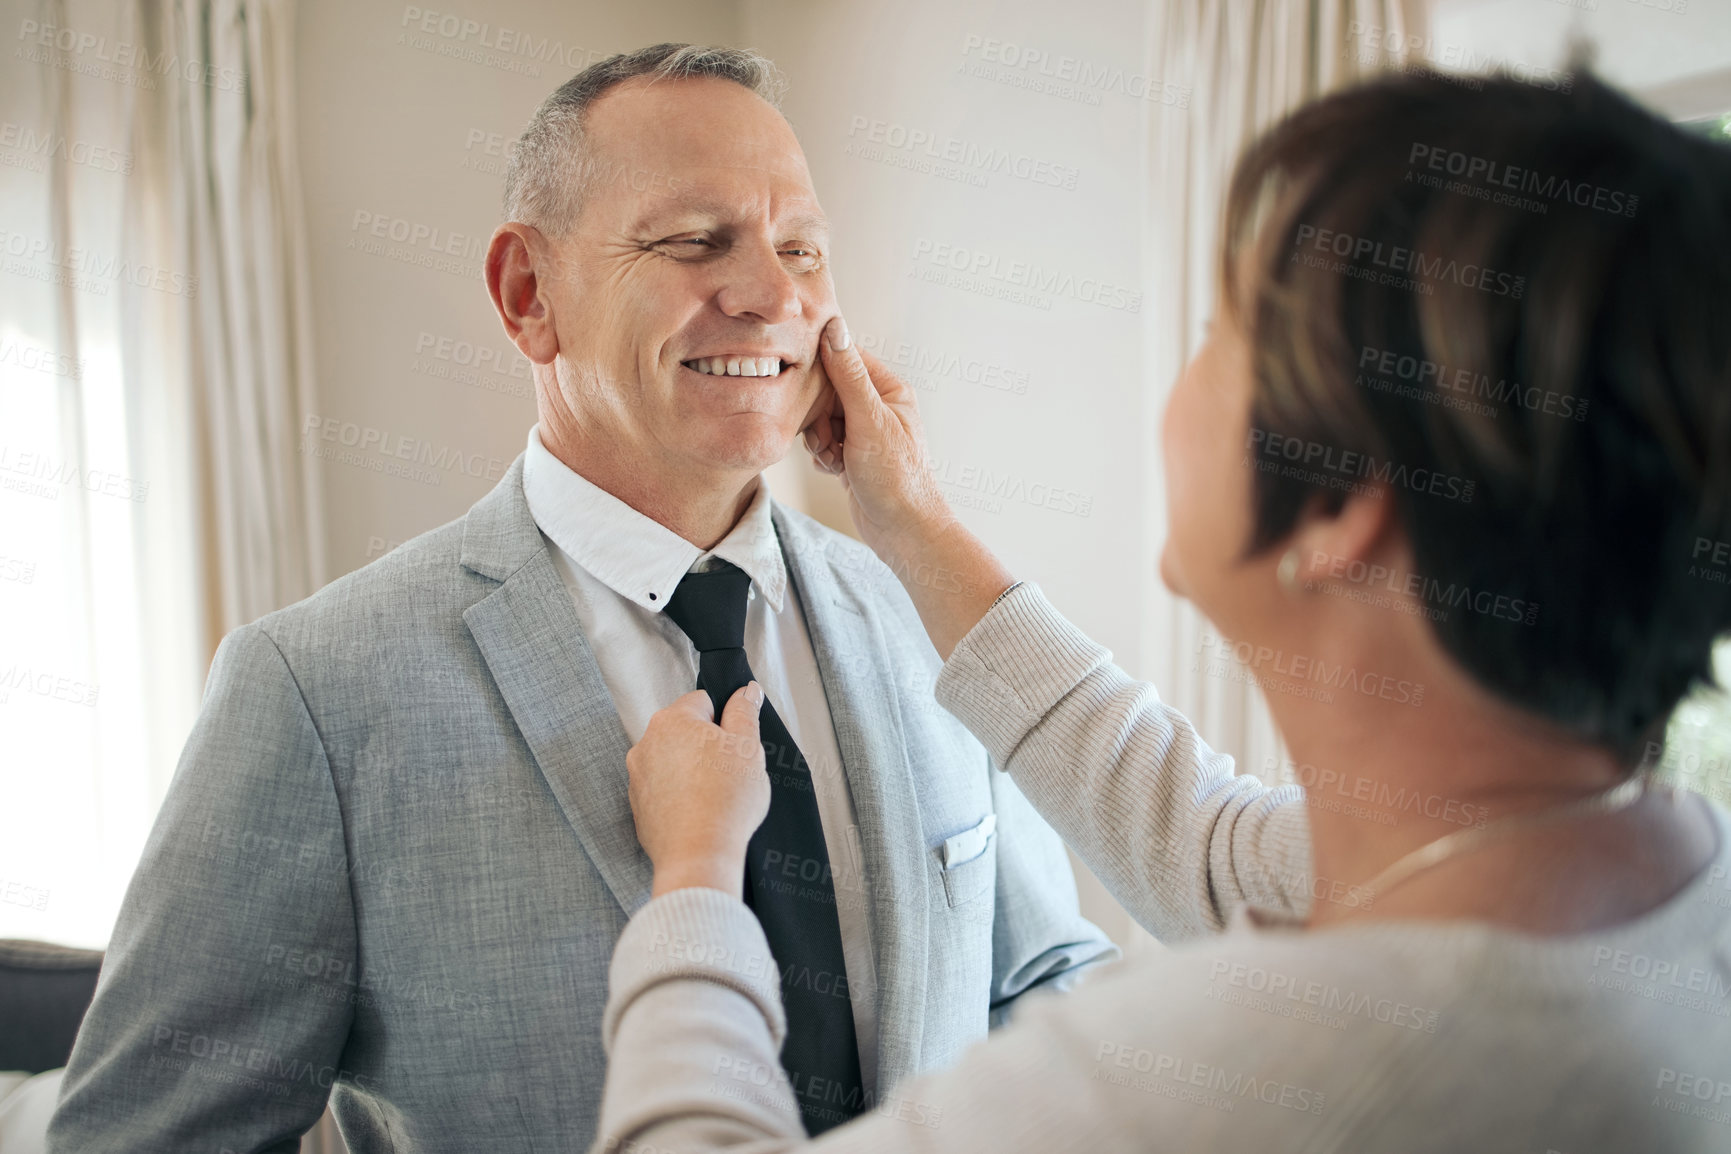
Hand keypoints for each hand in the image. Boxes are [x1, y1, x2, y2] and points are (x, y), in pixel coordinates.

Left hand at [626, 684, 771, 899]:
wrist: (699, 854)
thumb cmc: (725, 799)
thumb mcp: (747, 747)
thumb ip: (744, 712)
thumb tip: (746, 691)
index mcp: (672, 721)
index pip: (703, 701)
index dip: (725, 721)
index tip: (736, 744)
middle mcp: (646, 743)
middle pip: (684, 731)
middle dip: (706, 745)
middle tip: (729, 770)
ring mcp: (637, 776)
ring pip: (672, 761)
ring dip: (691, 770)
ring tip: (714, 794)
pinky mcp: (638, 807)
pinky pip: (662, 790)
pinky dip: (678, 795)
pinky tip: (698, 811)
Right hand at [802, 316, 953, 555]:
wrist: (902, 531)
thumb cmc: (895, 477)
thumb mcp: (869, 421)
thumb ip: (848, 374)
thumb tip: (834, 327)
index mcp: (889, 390)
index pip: (845, 359)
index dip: (821, 373)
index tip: (805, 389)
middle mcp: (878, 407)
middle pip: (827, 391)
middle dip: (818, 416)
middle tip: (825, 439)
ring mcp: (865, 432)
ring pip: (821, 419)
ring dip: (818, 439)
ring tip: (834, 458)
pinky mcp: (853, 455)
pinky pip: (823, 442)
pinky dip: (823, 456)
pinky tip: (835, 470)